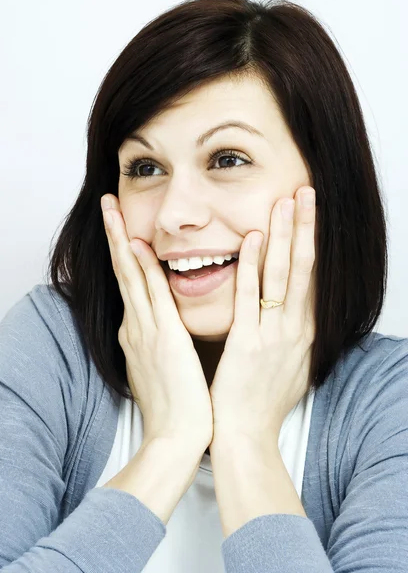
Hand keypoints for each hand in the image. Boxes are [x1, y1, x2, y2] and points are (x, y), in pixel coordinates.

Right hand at [101, 194, 212, 450]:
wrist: (176, 439)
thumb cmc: (175, 406)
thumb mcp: (162, 367)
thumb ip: (160, 343)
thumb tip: (165, 327)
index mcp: (139, 333)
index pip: (131, 284)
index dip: (124, 253)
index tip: (124, 229)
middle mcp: (136, 326)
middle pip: (123, 271)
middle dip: (114, 235)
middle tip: (106, 203)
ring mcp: (145, 331)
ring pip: (131, 275)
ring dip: (121, 239)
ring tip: (111, 209)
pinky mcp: (163, 338)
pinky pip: (153, 294)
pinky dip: (145, 267)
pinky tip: (138, 243)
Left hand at [209, 186, 315, 443]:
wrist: (246, 436)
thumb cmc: (263, 403)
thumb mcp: (290, 367)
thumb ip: (292, 339)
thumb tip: (295, 320)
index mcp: (303, 333)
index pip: (311, 278)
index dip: (312, 243)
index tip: (310, 215)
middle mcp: (294, 329)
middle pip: (304, 268)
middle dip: (305, 227)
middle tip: (305, 192)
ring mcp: (273, 335)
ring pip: (282, 275)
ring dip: (285, 235)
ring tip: (286, 201)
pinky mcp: (246, 343)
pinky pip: (249, 297)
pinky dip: (250, 265)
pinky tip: (250, 238)